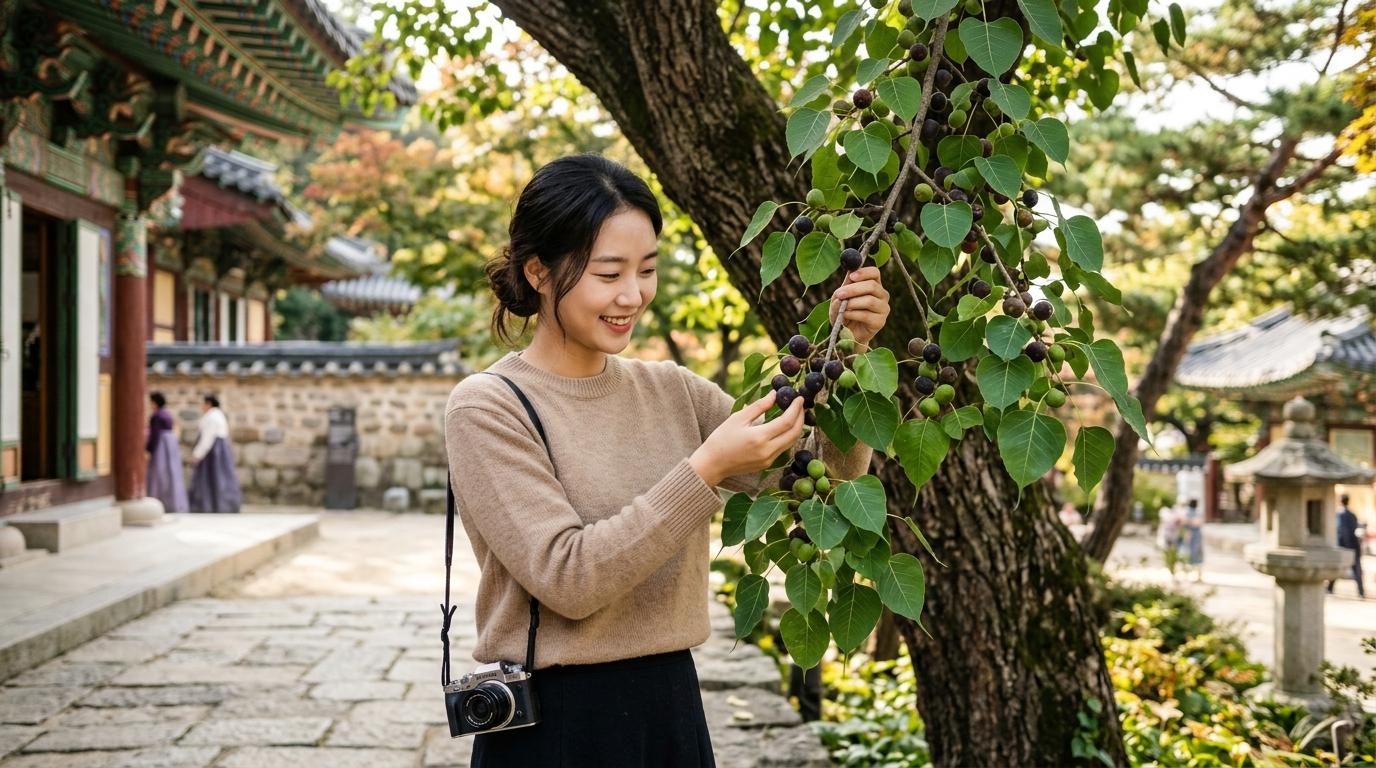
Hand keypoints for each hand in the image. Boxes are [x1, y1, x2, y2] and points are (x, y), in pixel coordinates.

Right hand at [689, 390, 803, 486]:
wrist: (712, 464)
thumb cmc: (721, 439)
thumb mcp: (738, 418)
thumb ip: (759, 406)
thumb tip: (775, 394)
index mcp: (760, 437)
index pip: (787, 421)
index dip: (796, 409)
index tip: (799, 398)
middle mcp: (767, 451)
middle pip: (795, 433)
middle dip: (801, 417)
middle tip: (800, 405)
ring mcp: (768, 460)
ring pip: (791, 442)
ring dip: (796, 428)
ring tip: (795, 414)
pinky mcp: (767, 465)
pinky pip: (783, 449)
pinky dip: (788, 437)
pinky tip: (785, 427)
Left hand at [828, 266, 889, 347]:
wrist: (846, 333)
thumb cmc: (844, 312)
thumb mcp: (840, 297)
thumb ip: (844, 286)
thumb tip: (848, 274)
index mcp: (874, 285)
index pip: (875, 273)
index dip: (864, 272)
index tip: (851, 277)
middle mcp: (882, 295)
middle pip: (872, 286)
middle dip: (853, 289)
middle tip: (839, 294)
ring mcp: (883, 308)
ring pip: (869, 300)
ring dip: (852, 302)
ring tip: (842, 306)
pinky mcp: (880, 322)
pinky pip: (866, 315)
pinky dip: (853, 314)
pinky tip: (845, 315)